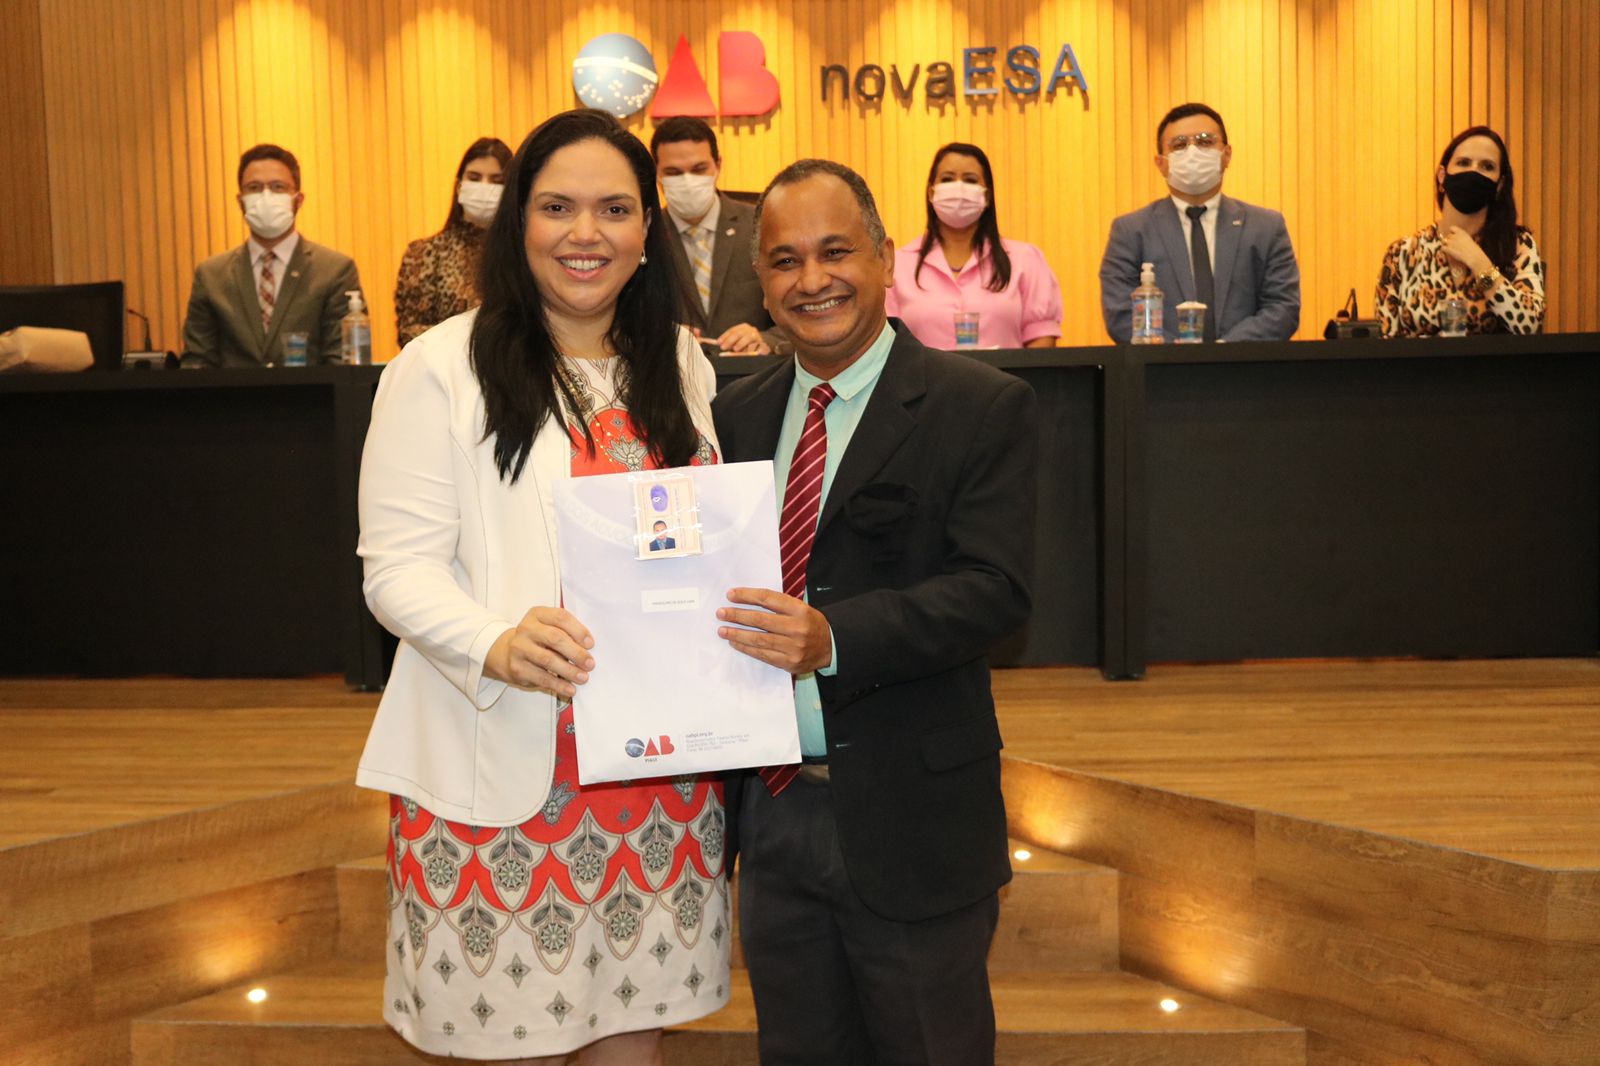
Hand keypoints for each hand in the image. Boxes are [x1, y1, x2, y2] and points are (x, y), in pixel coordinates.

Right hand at [483, 606, 594, 697]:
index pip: (560, 617)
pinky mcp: (517, 668)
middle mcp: (526, 629)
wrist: (506, 653)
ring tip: (583, 677)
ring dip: (569, 670)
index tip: (590, 644)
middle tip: (590, 664)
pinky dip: (558, 685)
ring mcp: (519, 648)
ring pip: (548, 659)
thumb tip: (588, 647)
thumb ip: (566, 631)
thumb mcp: (548, 627)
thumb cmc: (537, 639)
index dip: (578, 630)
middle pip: (555, 638)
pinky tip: (570, 689)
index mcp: (537, 614)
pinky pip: (541, 677)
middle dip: (576, 652)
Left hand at [715, 323, 770, 354]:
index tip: (718, 342)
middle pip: (740, 333)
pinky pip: (758, 347)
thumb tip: (714, 343)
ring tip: (735, 349)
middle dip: (731, 340)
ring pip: (749, 338)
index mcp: (743, 327)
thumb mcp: (736, 342)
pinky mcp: (764, 346)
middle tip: (724, 347)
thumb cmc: (746, 345)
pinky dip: (753, 349)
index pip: (733, 330)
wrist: (762, 348)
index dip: (725, 336)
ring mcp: (758, 337)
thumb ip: (727, 342)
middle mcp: (751, 330)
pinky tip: (748, 352)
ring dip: (741, 343)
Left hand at [717, 587, 831, 673]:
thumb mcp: (801, 608)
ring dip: (737, 634)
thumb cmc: (810, 624)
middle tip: (721, 613)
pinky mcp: (789, 663)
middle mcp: (797, 628)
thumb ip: (779, 605)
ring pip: (759, 639)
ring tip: (722, 630)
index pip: (768, 599)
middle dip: (737, 616)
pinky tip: (735, 642)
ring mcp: (793, 647)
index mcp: (800, 610)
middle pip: (760, 620)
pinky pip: (763, 654)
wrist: (831, 648)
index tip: (730, 595)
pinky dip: (746, 648)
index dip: (747, 596)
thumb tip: (746, 601)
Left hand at [1440, 226, 1492, 276]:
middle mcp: (1455, 236)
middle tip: (1453, 245)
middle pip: (1448, 236)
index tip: (1453, 236)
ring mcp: (1451, 242)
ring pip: (1443, 241)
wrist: (1473, 255)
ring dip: (1445, 244)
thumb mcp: (1469, 239)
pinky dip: (1443, 250)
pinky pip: (1442, 248)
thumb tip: (1458, 240)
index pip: (1452, 228)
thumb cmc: (1473, 249)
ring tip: (1450, 249)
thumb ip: (1462, 238)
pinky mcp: (1448, 249)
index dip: (1451, 232)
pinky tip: (1447, 252)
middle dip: (1449, 240)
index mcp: (1461, 232)